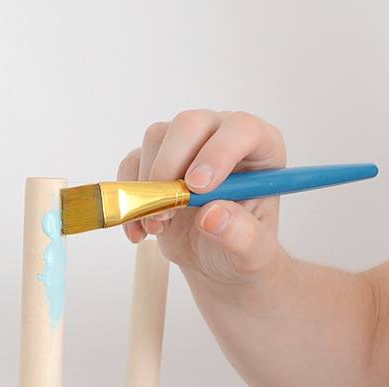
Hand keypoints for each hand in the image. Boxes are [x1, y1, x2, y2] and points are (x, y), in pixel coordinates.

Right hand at [119, 109, 287, 285]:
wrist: (218, 261)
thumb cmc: (243, 248)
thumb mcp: (253, 253)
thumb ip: (241, 235)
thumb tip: (212, 215)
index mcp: (259, 148)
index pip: (242, 129)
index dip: (218, 152)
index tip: (198, 188)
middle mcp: (222, 136)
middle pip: (190, 124)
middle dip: (172, 163)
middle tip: (168, 208)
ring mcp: (187, 145)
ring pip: (157, 138)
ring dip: (149, 185)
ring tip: (160, 225)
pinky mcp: (157, 160)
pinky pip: (133, 164)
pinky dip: (130, 198)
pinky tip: (142, 230)